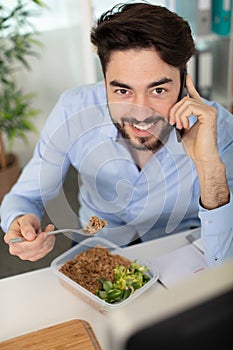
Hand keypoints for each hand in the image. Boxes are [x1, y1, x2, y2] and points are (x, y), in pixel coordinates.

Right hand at [4, 214, 55, 260]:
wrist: (26, 226)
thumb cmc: (23, 223)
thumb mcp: (24, 219)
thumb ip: (26, 227)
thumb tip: (30, 236)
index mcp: (11, 239)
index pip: (22, 246)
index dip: (35, 242)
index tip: (44, 234)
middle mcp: (16, 250)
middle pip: (33, 250)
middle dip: (44, 239)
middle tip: (50, 228)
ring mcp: (24, 254)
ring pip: (41, 251)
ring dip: (49, 240)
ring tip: (50, 230)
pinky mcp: (33, 256)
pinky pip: (45, 252)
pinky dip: (50, 243)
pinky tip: (49, 236)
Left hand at [169, 74, 228, 208]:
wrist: (202, 157)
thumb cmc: (195, 147)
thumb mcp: (183, 130)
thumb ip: (180, 119)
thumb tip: (173, 113)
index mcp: (202, 112)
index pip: (194, 95)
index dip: (189, 85)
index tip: (185, 76)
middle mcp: (207, 109)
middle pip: (185, 99)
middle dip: (174, 110)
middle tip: (172, 122)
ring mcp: (209, 111)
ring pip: (186, 102)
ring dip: (177, 114)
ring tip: (178, 126)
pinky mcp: (208, 114)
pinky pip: (190, 107)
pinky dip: (183, 116)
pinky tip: (183, 125)